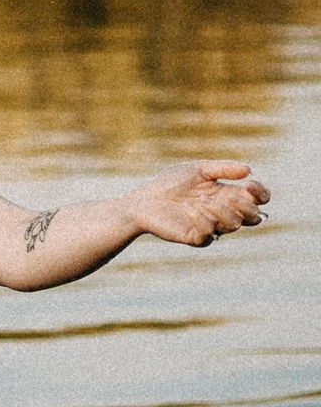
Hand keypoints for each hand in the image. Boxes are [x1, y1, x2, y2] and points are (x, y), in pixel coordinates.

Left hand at [124, 161, 268, 246]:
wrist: (144, 199)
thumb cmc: (170, 182)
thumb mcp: (198, 169)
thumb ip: (222, 169)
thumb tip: (249, 170)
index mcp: (229, 195)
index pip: (258, 200)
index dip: (261, 194)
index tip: (250, 183)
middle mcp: (225, 213)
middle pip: (254, 218)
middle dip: (246, 206)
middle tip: (228, 195)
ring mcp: (213, 227)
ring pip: (234, 225)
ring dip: (221, 210)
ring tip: (200, 199)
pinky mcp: (197, 238)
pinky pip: (210, 235)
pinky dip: (202, 220)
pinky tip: (188, 208)